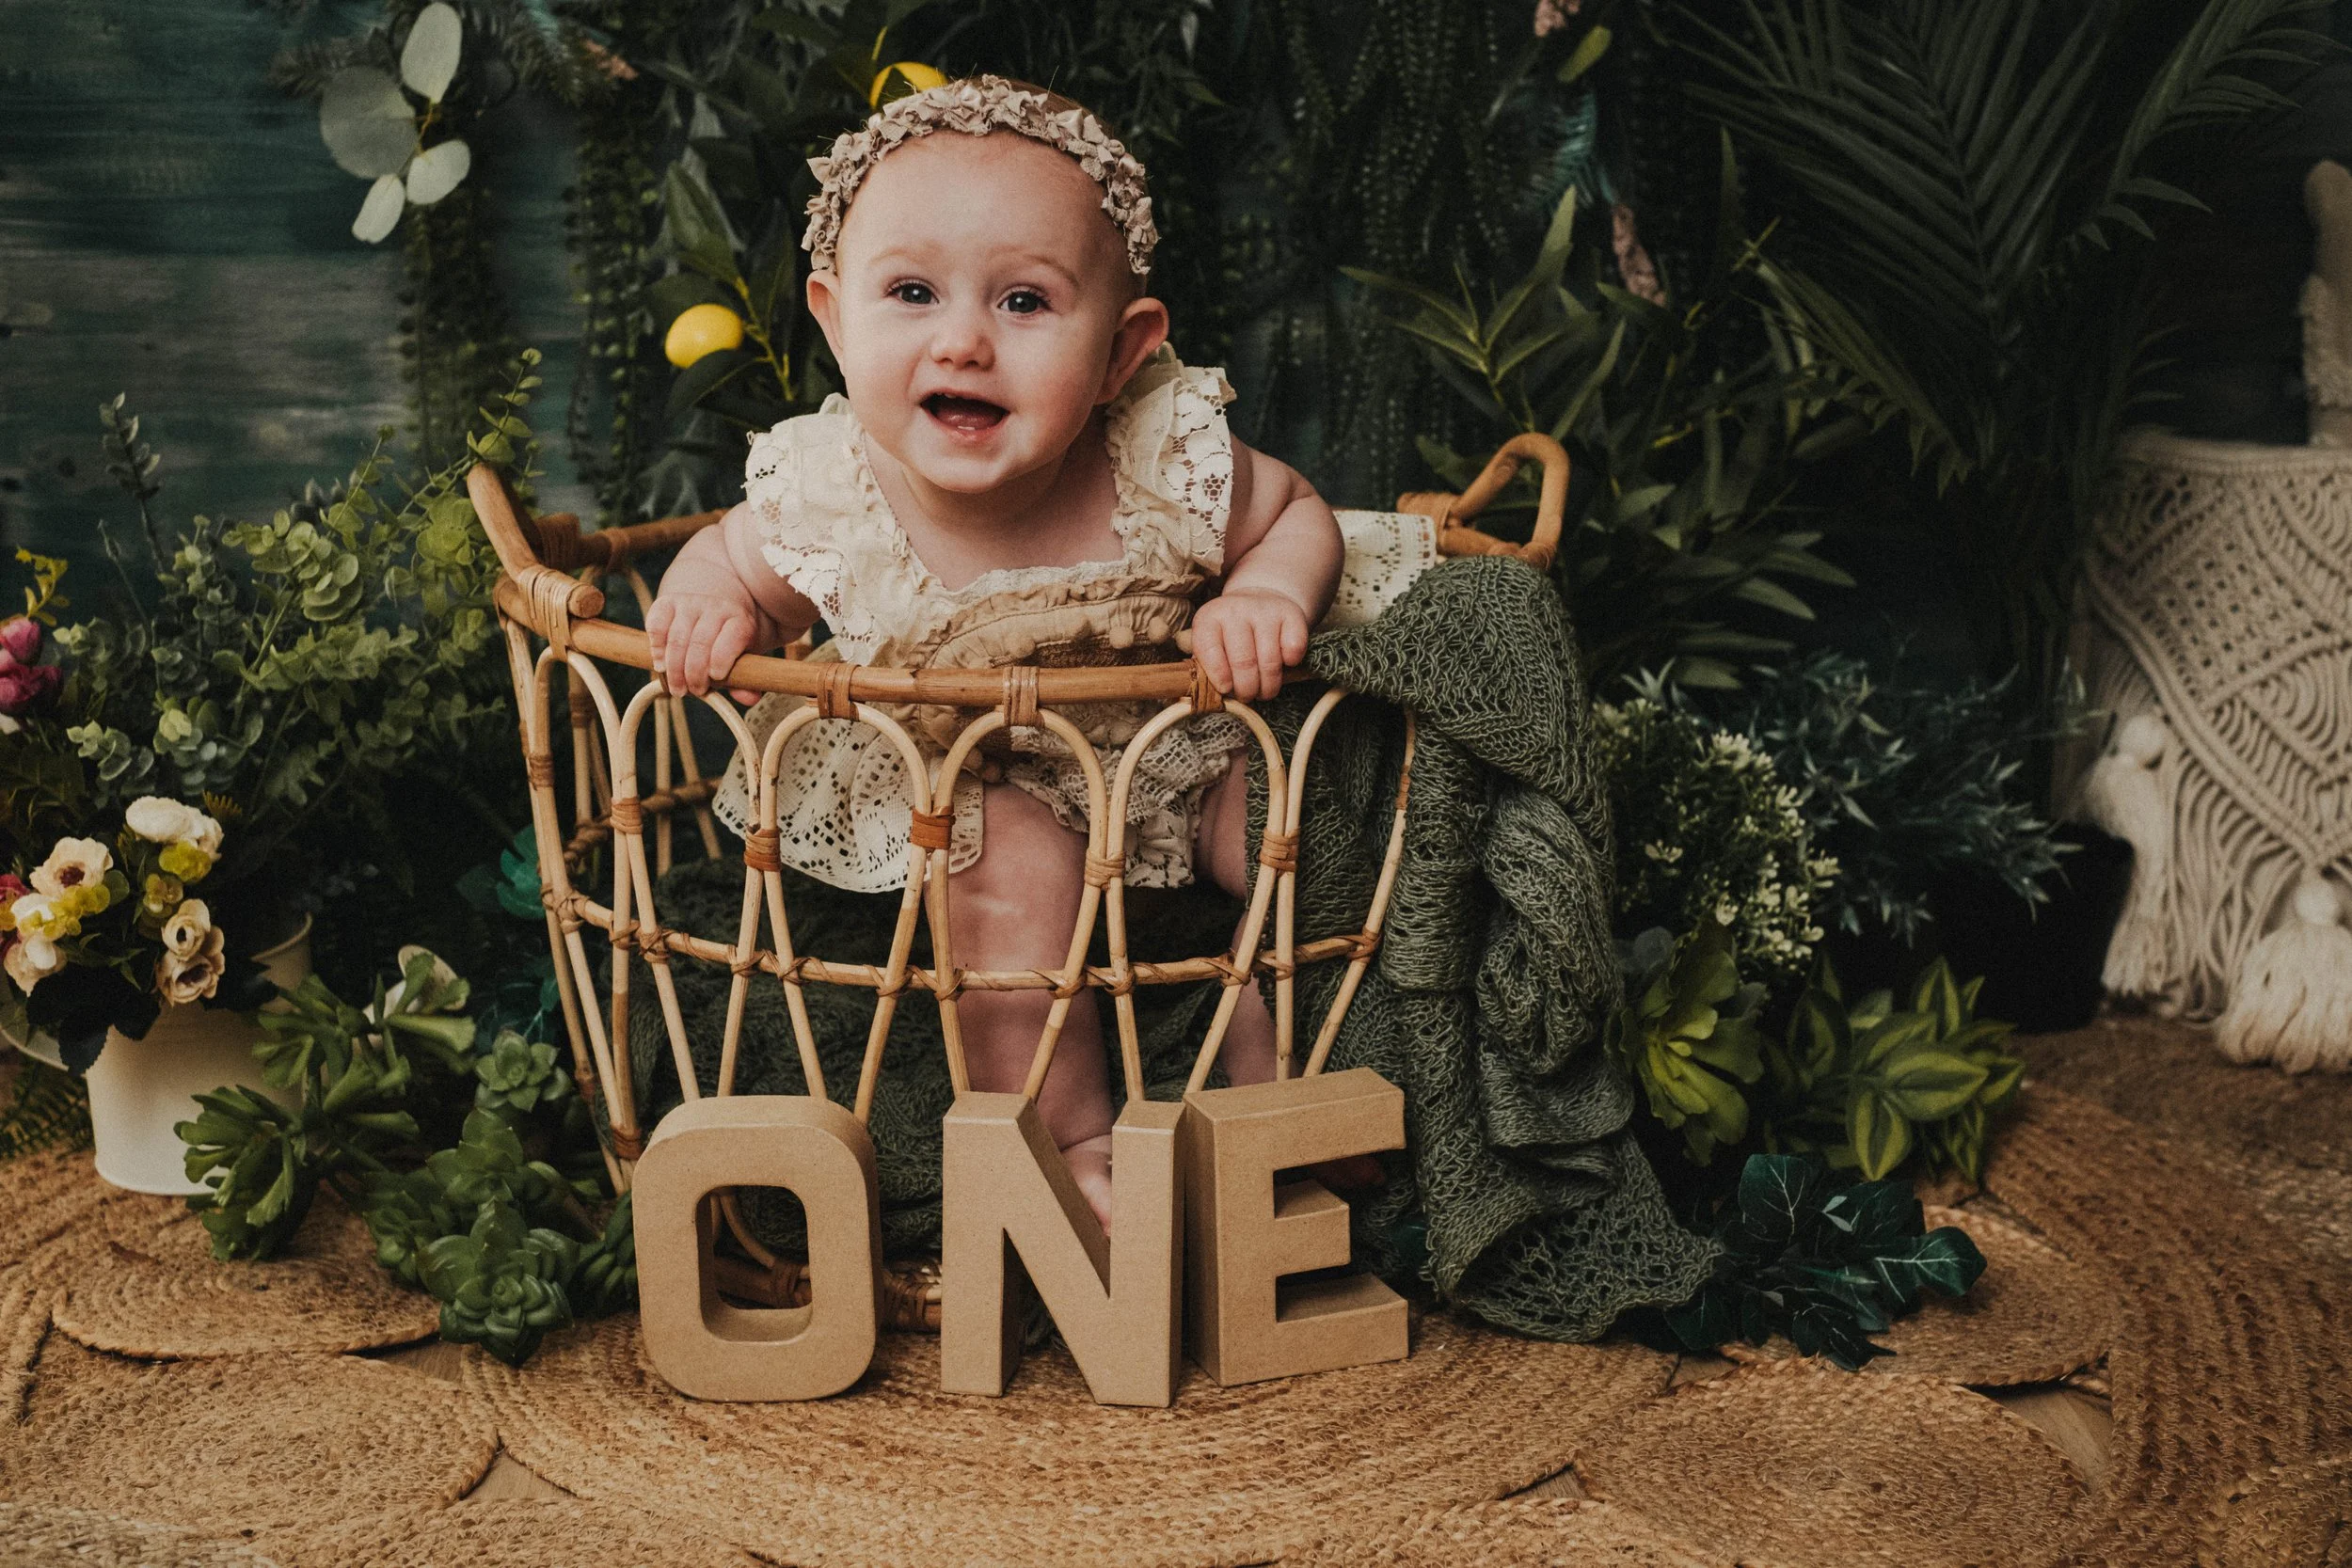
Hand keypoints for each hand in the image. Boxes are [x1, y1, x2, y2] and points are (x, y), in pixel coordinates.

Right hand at [645, 586, 764, 698]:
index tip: (715, 678)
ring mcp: (688, 603)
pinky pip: (656, 626)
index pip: (731, 638)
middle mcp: (714, 607)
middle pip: (700, 642)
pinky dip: (657, 650)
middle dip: (694, 673)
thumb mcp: (745, 657)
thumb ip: (748, 680)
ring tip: (677, 688)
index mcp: (739, 620)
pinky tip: (661, 666)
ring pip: (676, 638)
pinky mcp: (666, 603)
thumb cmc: (730, 641)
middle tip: (693, 692)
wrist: (717, 606)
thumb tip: (750, 698)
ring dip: (674, 669)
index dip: (721, 660)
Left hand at [1190, 588, 1309, 701]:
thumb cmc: (1232, 635)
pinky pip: (1294, 649)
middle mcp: (1236, 610)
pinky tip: (1284, 665)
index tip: (1226, 690)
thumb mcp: (1211, 643)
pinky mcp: (1291, 614)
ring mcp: (1265, 610)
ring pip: (1270, 661)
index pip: (1208, 650)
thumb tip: (1195, 696)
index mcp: (1209, 618)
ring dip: (1269, 686)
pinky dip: (1291, 664)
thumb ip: (1202, 668)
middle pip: (1243, 662)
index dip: (1218, 676)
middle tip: (1248, 696)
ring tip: (1265, 691)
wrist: (1262, 601)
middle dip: (1246, 689)